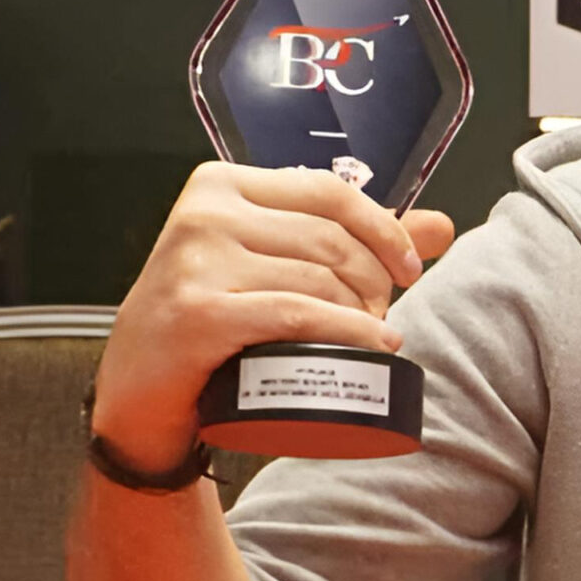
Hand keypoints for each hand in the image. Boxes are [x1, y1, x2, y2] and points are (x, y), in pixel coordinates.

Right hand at [91, 164, 455, 470]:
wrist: (139, 395)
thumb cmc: (209, 326)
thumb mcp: (272, 268)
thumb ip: (353, 241)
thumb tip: (441, 226)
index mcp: (221, 186)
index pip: (330, 192)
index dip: (384, 229)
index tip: (410, 267)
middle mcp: (204, 214)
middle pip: (330, 237)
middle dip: (374, 281)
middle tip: (381, 316)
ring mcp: (196, 261)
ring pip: (318, 278)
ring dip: (362, 313)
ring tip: (371, 337)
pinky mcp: (198, 312)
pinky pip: (296, 314)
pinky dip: (346, 332)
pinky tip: (374, 345)